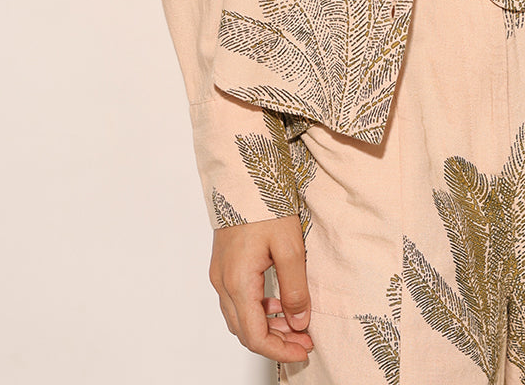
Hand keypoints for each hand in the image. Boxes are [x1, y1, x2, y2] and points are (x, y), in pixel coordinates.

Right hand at [209, 213, 314, 362]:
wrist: (242, 173)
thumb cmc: (264, 204)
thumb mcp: (289, 246)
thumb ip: (295, 288)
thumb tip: (299, 322)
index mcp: (238, 281)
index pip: (255, 336)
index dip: (280, 351)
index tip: (304, 349)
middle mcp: (222, 282)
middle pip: (245, 331)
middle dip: (276, 341)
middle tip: (304, 340)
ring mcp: (219, 273)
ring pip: (239, 317)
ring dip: (266, 327)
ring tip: (295, 322)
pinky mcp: (222, 264)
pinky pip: (236, 300)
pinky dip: (257, 310)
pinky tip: (277, 302)